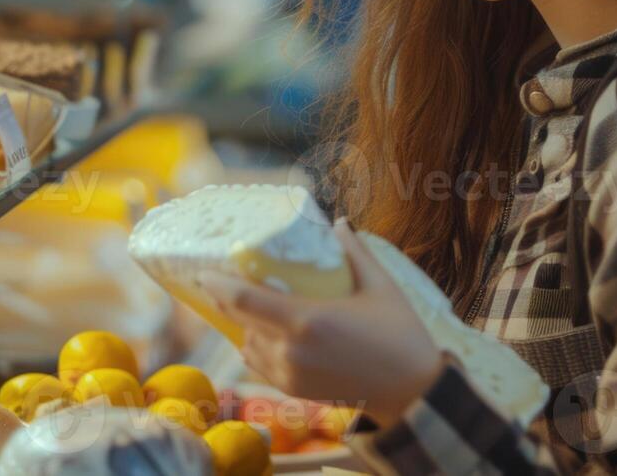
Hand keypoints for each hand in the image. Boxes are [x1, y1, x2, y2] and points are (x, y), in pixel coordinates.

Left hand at [199, 219, 444, 427]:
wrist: (413, 393)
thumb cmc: (400, 336)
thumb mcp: (380, 287)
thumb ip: (356, 253)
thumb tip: (339, 224)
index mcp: (307, 321)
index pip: (245, 301)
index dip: (218, 285)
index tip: (203, 270)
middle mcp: (290, 350)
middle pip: (240, 322)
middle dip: (224, 300)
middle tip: (217, 279)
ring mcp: (290, 374)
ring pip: (248, 345)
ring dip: (243, 325)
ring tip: (244, 303)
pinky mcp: (295, 390)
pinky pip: (261, 364)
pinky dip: (255, 346)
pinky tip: (261, 332)